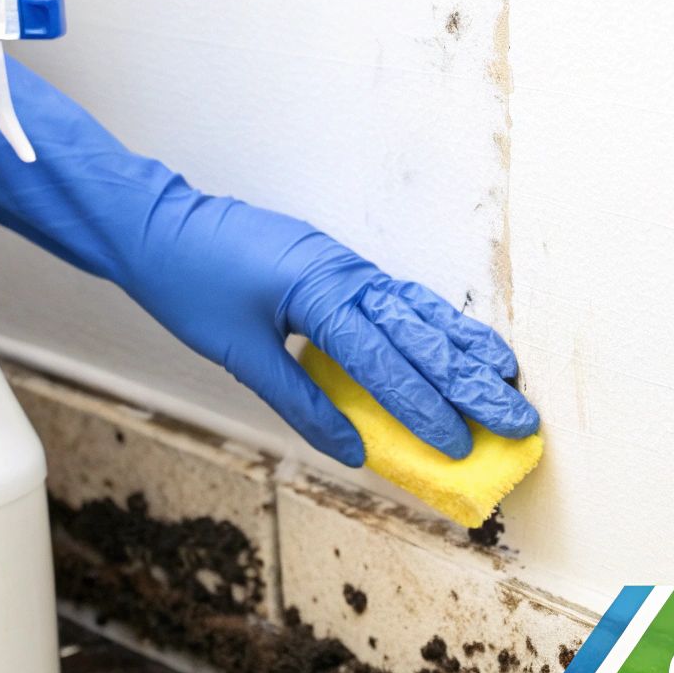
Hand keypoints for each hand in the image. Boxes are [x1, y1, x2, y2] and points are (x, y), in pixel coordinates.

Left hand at [0, 59, 538, 464]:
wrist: (157, 224)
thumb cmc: (187, 282)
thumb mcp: (237, 351)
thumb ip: (298, 400)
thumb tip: (350, 448)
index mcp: (318, 292)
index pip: (383, 361)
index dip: (422, 407)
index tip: (456, 445)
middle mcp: (345, 273)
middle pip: (420, 335)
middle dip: (469, 383)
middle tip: (516, 419)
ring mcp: (347, 265)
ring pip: (420, 311)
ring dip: (465, 348)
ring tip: (508, 379)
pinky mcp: (340, 266)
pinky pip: (400, 299)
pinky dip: (435, 324)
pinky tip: (459, 344)